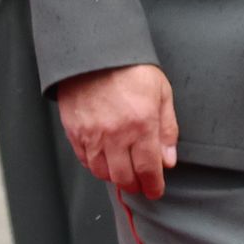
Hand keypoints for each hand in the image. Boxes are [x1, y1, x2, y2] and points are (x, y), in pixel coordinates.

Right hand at [57, 61, 179, 200]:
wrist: (95, 53)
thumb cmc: (131, 70)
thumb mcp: (162, 93)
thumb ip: (167, 129)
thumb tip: (168, 160)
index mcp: (142, 125)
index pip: (148, 169)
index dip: (153, 185)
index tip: (155, 190)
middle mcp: (116, 135)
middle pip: (124, 177)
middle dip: (135, 185)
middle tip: (141, 185)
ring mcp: (92, 135)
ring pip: (102, 173)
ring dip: (115, 177)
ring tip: (124, 172)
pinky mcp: (75, 132)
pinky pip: (85, 161)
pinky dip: (95, 166)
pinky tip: (105, 161)